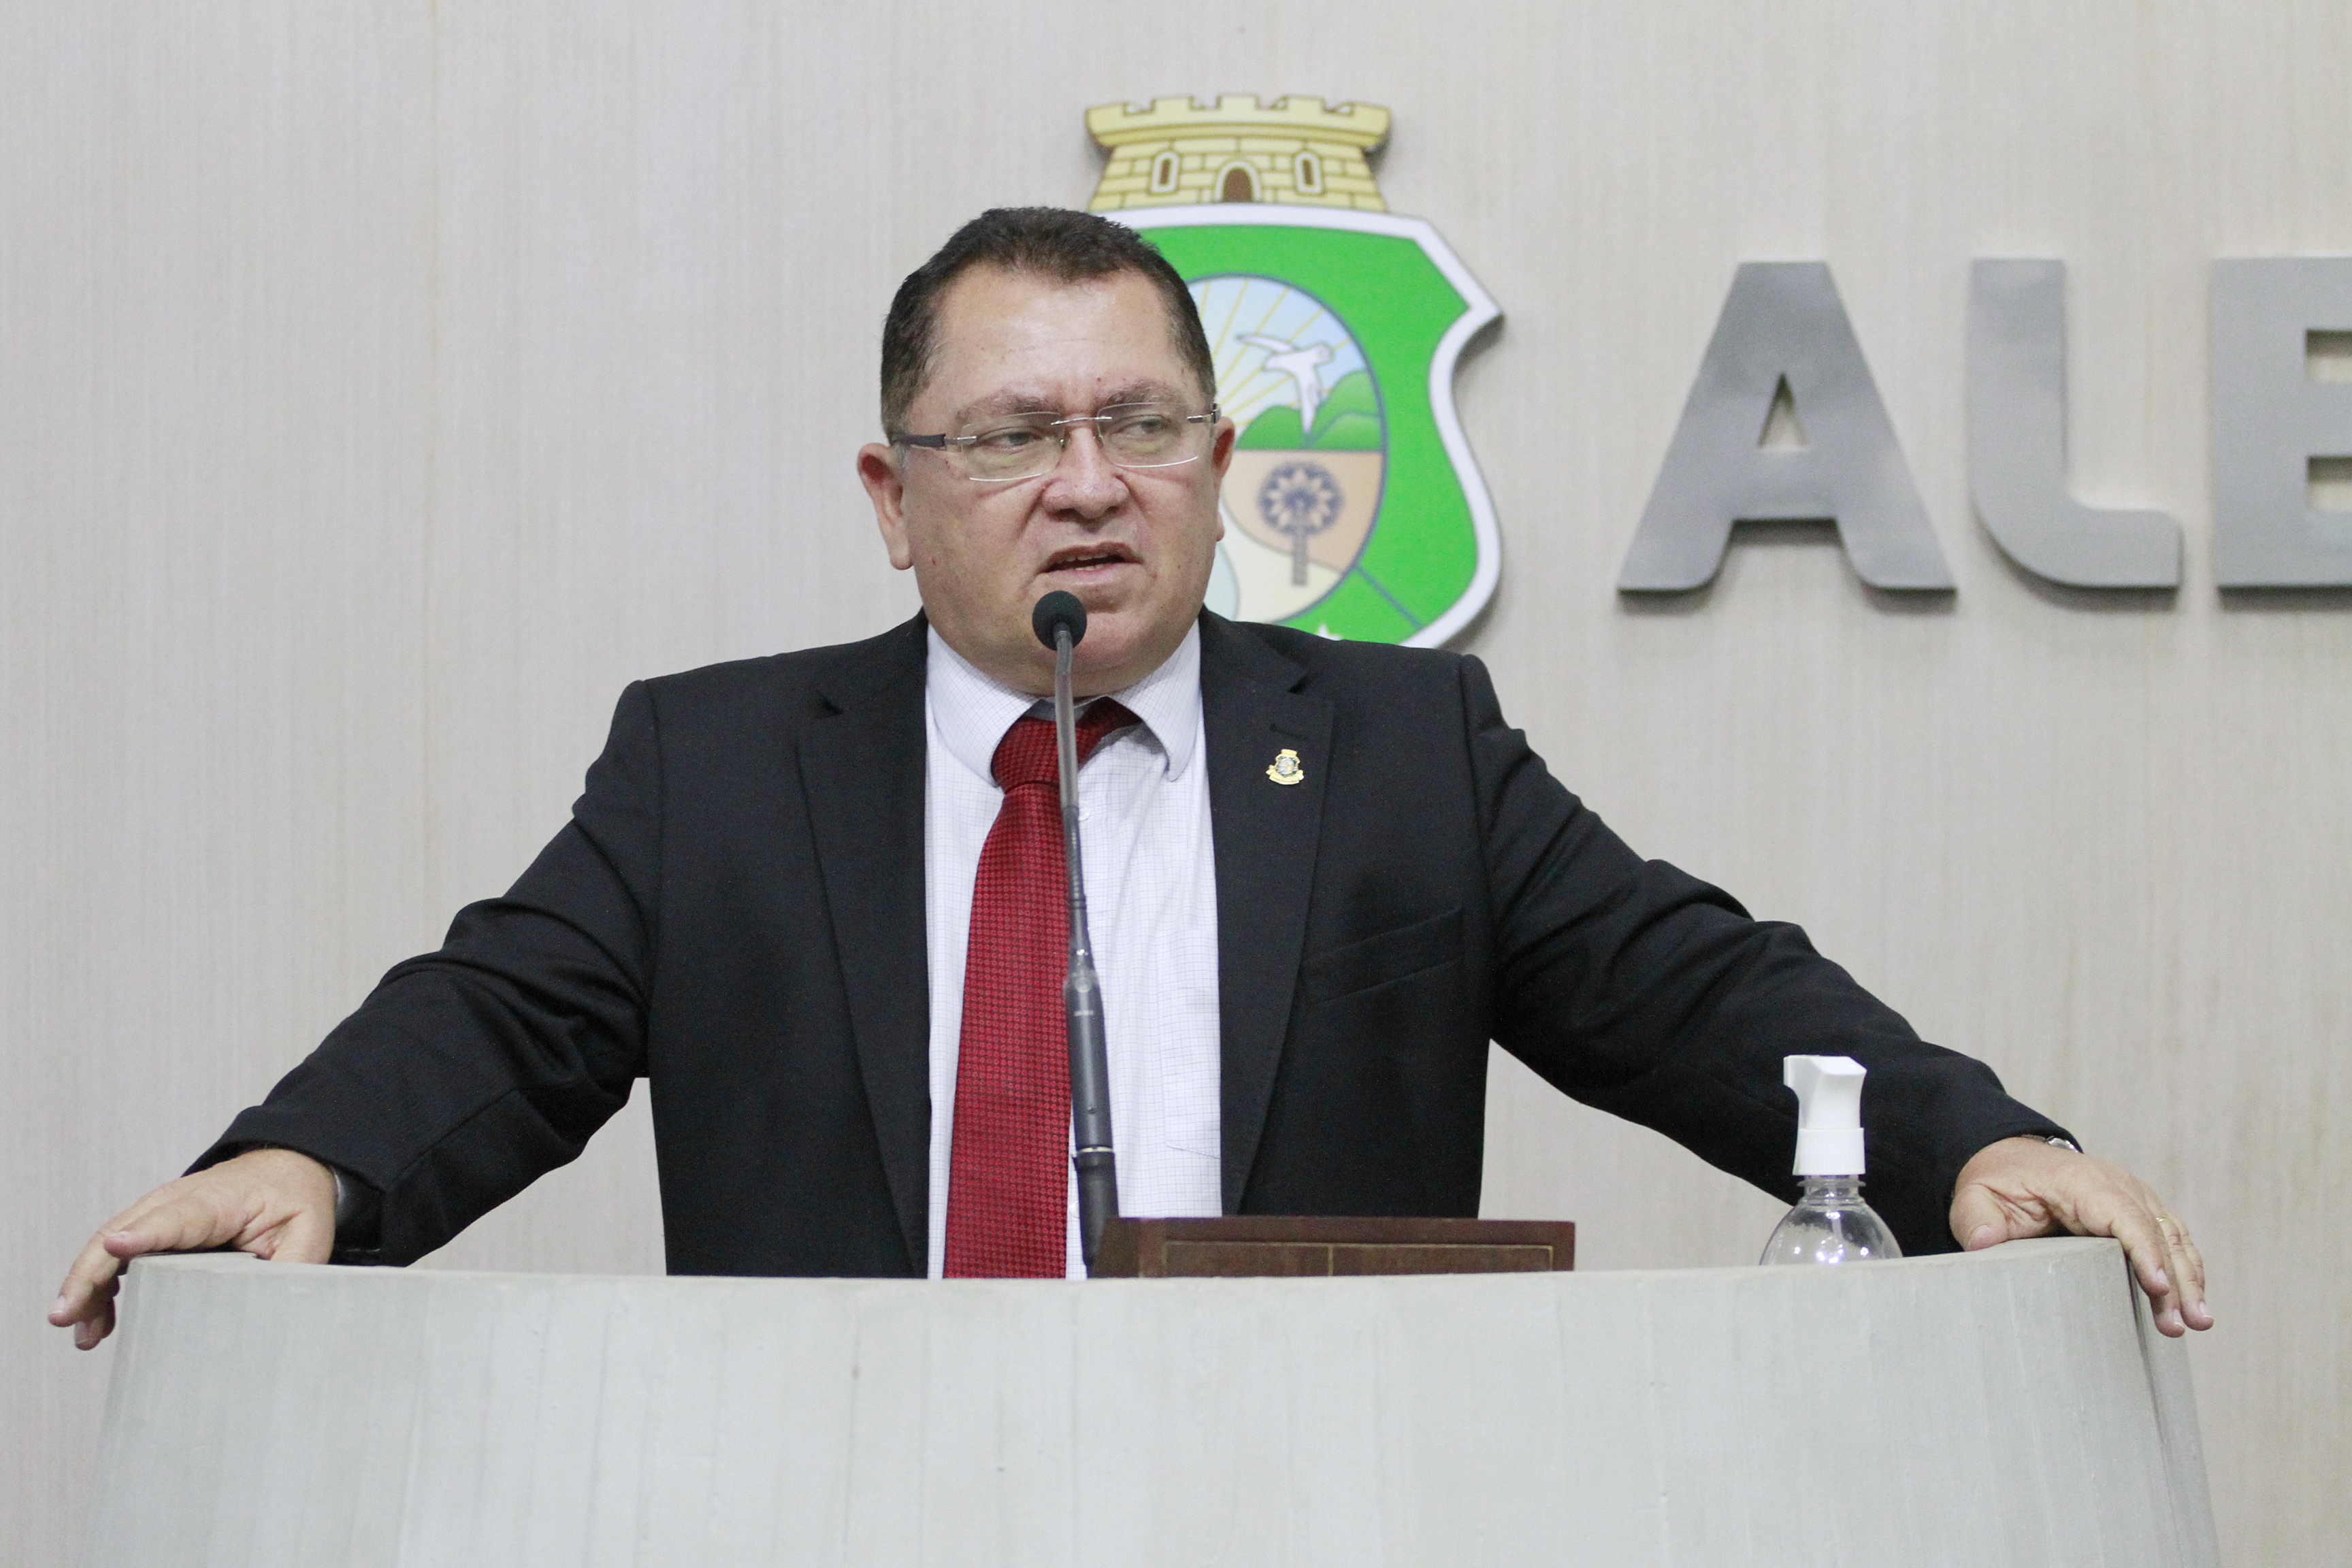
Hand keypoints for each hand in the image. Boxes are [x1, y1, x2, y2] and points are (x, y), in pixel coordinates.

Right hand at [49, 1147, 337, 1349]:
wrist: (288, 1169)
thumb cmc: (296, 1200)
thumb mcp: (310, 1233)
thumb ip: (291, 1267)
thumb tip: (270, 1308)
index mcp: (218, 1201)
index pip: (173, 1218)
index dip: (142, 1236)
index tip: (114, 1249)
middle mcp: (178, 1201)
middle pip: (122, 1232)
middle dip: (90, 1273)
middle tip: (66, 1315)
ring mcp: (160, 1211)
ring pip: (110, 1244)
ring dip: (88, 1287)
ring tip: (83, 1334)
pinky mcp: (154, 1226)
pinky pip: (117, 1252)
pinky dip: (101, 1285)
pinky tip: (95, 1322)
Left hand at [1950, 1135, 2210, 1336]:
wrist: (2011, 1161)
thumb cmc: (1999, 1183)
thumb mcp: (1976, 1198)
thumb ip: (1977, 1219)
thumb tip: (1982, 1243)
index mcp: (2082, 1181)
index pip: (2123, 1215)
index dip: (2144, 1250)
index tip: (2158, 1286)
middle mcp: (2118, 1184)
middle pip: (2156, 1232)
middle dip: (2174, 1279)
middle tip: (2182, 1324)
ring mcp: (2134, 1196)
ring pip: (2173, 1237)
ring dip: (2189, 1279)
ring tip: (2199, 1322)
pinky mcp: (2141, 1210)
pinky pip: (2171, 1238)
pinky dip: (2187, 1268)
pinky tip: (2194, 1301)